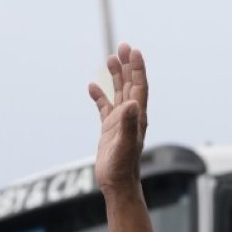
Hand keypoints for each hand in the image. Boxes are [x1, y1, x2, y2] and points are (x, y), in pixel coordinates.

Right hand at [89, 42, 147, 194]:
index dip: (138, 69)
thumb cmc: (123, 167)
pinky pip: (104, 108)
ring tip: (111, 58)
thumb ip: (129, 123)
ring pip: (119, 94)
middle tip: (123, 46)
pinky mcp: (108, 131)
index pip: (139, 88)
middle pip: (130, 86)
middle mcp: (130, 118)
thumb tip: (134, 102)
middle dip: (128, 66)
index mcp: (137, 118)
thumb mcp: (125, 144)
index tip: (134, 51)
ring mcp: (119, 123)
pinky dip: (99, 96)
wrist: (117, 185)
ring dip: (116, 77)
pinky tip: (92, 87)